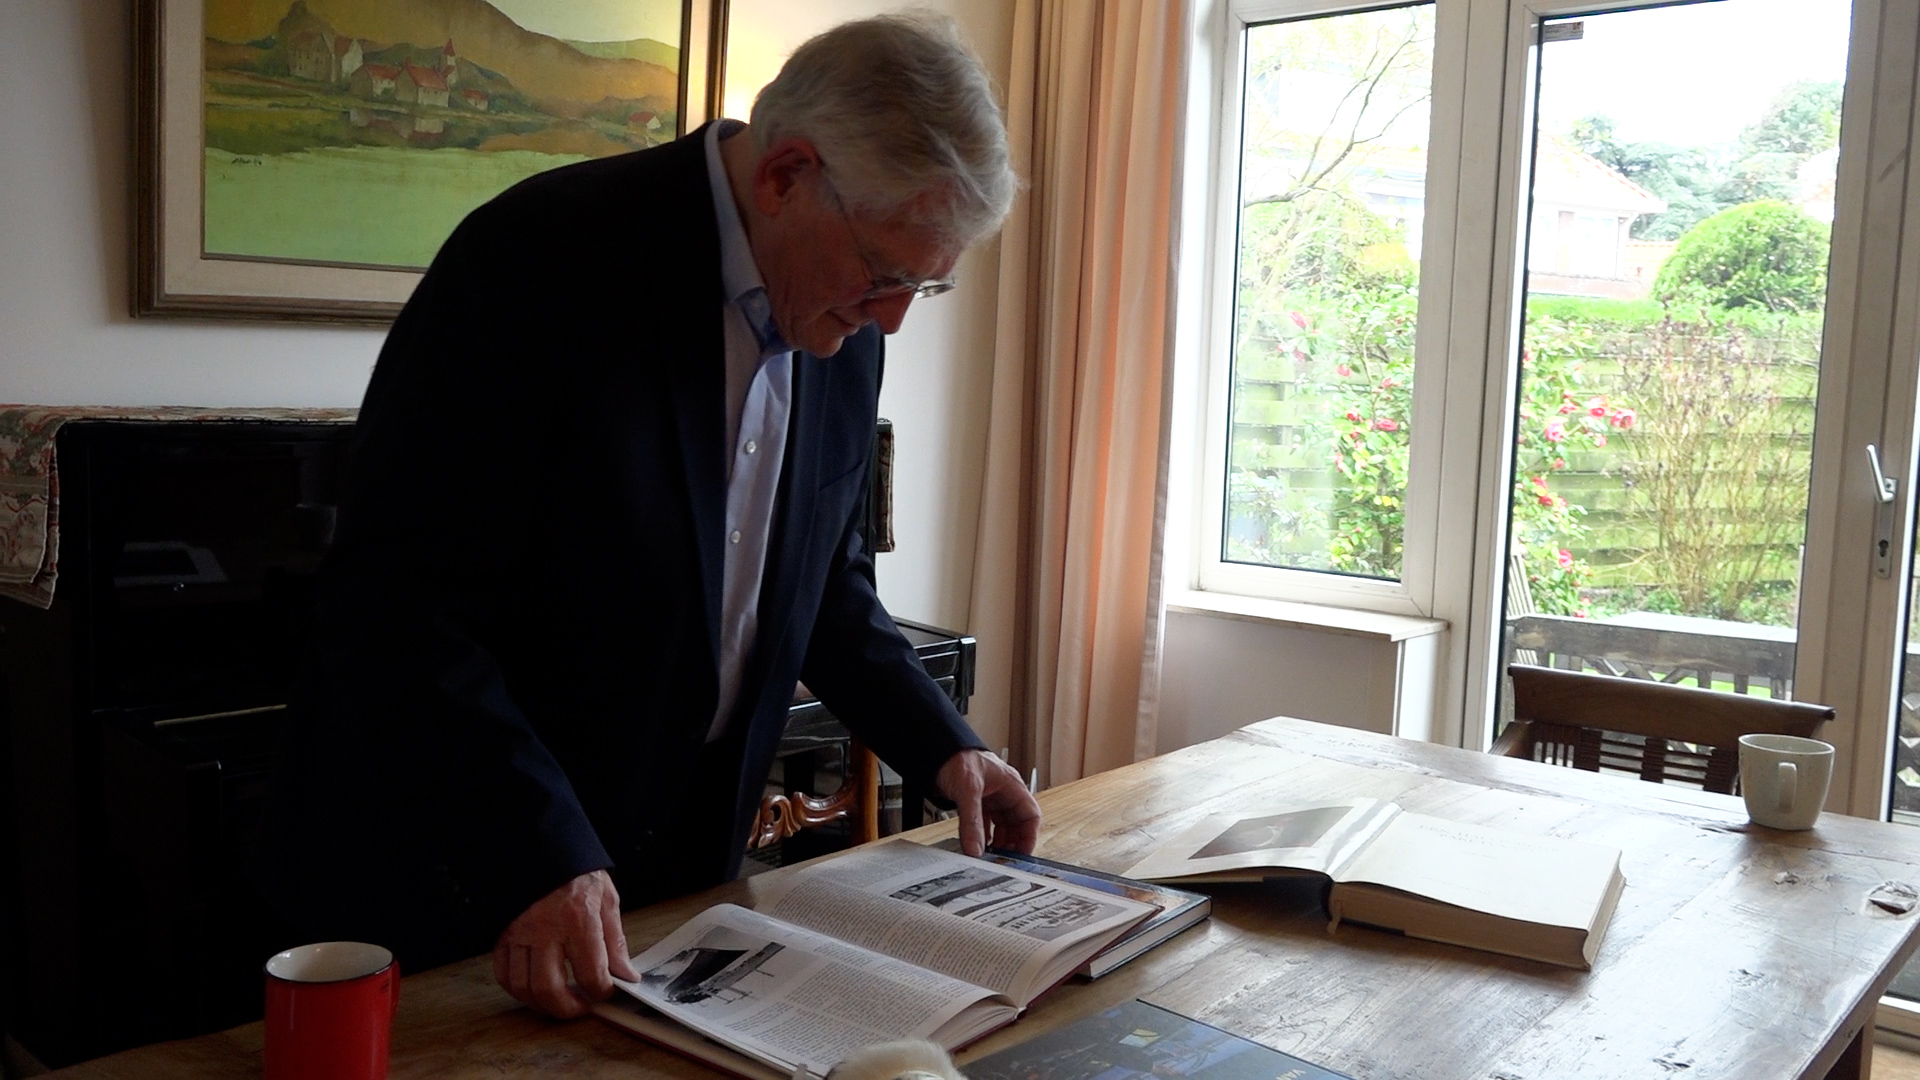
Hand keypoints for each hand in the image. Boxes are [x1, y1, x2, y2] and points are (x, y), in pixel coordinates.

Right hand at [492, 869, 638, 1017]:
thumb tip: (625, 975)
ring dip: (542, 1004)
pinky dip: (518, 989)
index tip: (608, 992)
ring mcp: (519, 934)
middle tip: (581, 1008)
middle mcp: (545, 929)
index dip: (603, 991)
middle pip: (549, 988)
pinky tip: (535, 989)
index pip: (592, 973)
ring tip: (560, 1002)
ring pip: (523, 987)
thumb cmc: (576, 872)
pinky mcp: (502, 935)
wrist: (541, 846)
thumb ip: (614, 941)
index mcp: (578, 919)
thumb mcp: (606, 900)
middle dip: (568, 1009)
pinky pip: (504, 974)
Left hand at [936, 749, 1040, 856]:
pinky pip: (984, 825)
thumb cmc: (957, 757)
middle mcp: (1004, 794)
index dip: (1029, 836)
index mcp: (1011, 786)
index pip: (1030, 815)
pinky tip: (975, 847)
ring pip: (1000, 827)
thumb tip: (974, 849)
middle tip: (1001, 861)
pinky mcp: (976, 803)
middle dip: (1011, 844)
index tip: (1020, 856)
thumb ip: (972, 822)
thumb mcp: (968, 790)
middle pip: (1017, 825)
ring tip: (988, 858)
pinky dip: (981, 837)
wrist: (934, 751)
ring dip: (996, 843)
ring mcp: (990, 799)